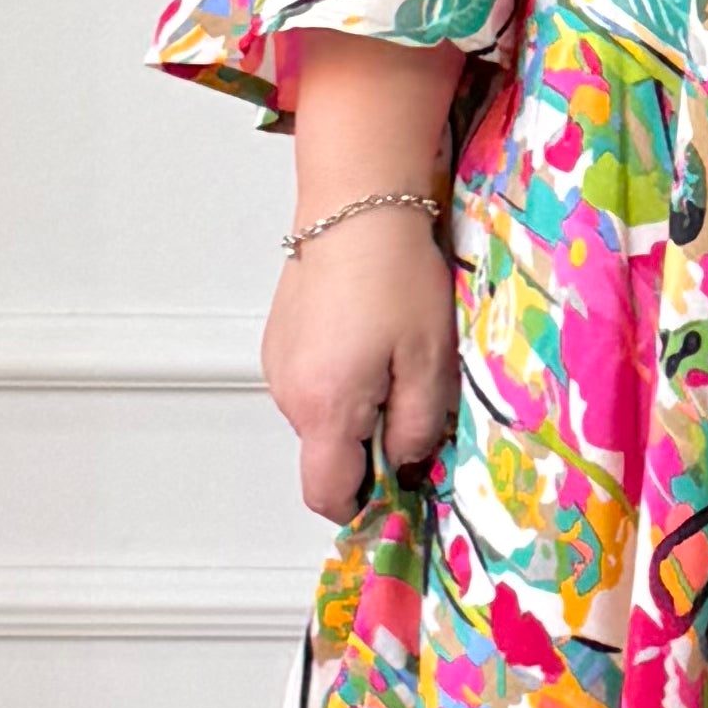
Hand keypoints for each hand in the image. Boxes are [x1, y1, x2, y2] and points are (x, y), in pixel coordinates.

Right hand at [268, 30, 465, 520]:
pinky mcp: (279, 338)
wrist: (357, 202)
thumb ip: (418, 428)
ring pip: (322, 418)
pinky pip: (313, 382)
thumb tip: (407, 463)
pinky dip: (342, 376)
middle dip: (372, 446)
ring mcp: (277, 364)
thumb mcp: (430, 362)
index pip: (328, 495)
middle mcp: (287, 393)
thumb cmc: (395, 276)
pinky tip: (371, 336)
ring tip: (398, 357)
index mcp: (323, 408)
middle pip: (327, 455)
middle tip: (417, 402)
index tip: (402, 490)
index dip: (366, 505)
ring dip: (359, 407)